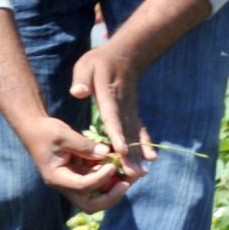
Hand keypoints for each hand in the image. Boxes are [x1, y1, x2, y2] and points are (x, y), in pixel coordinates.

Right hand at [19, 116, 130, 213]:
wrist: (34, 129)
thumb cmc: (45, 131)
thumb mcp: (64, 135)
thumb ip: (84, 146)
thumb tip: (106, 154)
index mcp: (57, 178)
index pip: (82, 187)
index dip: (100, 179)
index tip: (112, 165)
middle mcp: (65, 185)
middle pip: (90, 205)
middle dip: (111, 196)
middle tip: (126, 183)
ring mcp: (73, 181)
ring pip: (97, 195)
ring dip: (114, 186)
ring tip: (130, 172)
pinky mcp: (79, 174)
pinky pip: (98, 181)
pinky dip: (110, 175)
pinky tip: (118, 162)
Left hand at [69, 45, 153, 180]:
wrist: (125, 55)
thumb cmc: (99, 62)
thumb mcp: (86, 66)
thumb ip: (82, 79)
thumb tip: (78, 92)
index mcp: (109, 96)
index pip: (112, 118)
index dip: (116, 135)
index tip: (119, 151)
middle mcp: (123, 106)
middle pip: (127, 133)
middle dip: (130, 154)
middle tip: (134, 174)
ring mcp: (131, 110)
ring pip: (135, 134)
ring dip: (138, 154)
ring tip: (142, 173)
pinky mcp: (133, 113)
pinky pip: (140, 130)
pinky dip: (145, 144)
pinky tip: (151, 159)